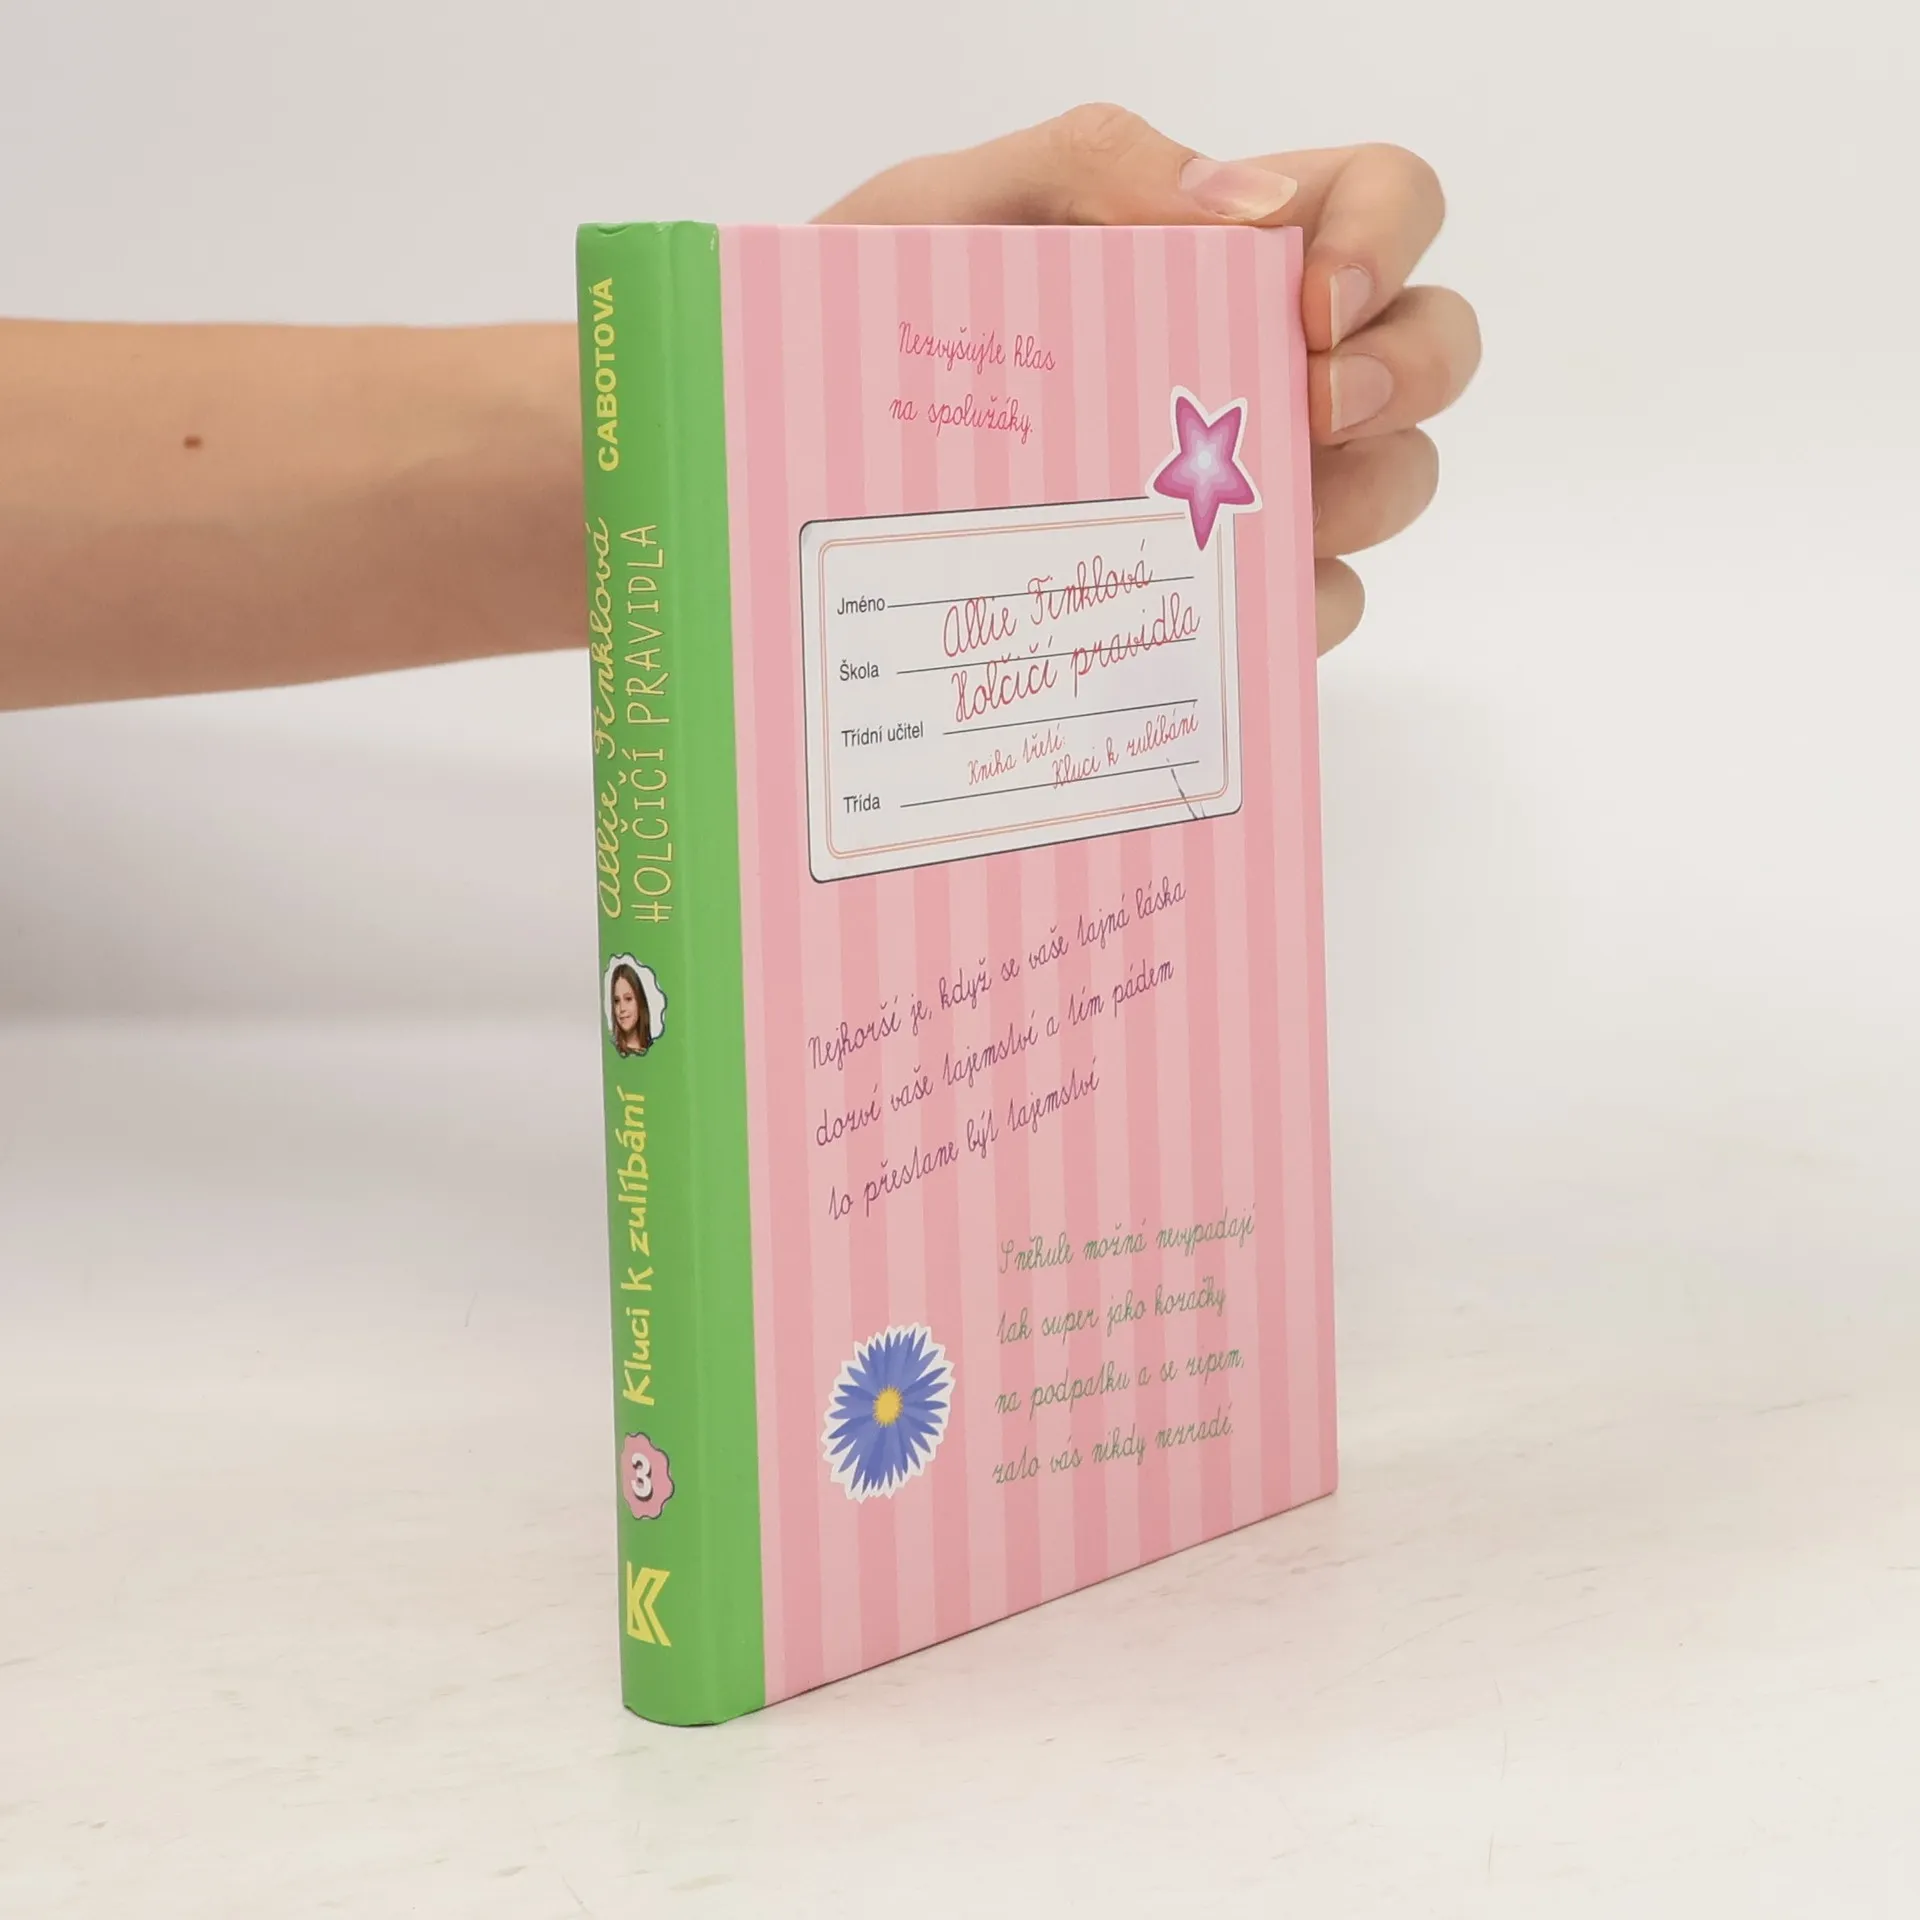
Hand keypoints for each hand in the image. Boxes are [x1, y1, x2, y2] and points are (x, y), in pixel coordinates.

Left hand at [818, 105, 1479, 653]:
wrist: (794, 467)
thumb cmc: (872, 329)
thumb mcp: (954, 213)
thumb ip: (1092, 165)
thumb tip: (1250, 209)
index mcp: (1221, 248)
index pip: (1387, 202)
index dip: (1391, 243)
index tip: (1311, 306)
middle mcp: (1263, 363)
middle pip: (1433, 347)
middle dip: (1405, 377)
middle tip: (1304, 415)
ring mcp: (1254, 483)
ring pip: (1398, 483)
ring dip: (1360, 497)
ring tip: (1258, 516)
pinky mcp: (1224, 593)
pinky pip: (1324, 605)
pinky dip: (1299, 607)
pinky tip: (1218, 605)